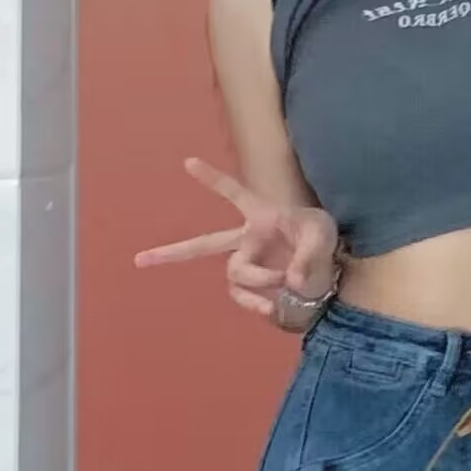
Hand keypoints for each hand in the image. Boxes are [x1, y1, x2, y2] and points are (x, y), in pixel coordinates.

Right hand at [134, 157, 338, 319]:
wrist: (331, 265)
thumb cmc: (322, 236)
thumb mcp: (323, 235)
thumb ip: (309, 255)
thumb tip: (290, 281)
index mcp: (261, 215)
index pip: (234, 193)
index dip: (213, 179)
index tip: (188, 162)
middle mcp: (248, 239)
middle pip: (204, 244)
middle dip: (173, 252)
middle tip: (139, 259)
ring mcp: (248, 263)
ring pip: (234, 274)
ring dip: (257, 280)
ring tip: (284, 282)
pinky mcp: (255, 286)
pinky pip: (241, 295)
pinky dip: (254, 303)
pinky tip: (269, 308)